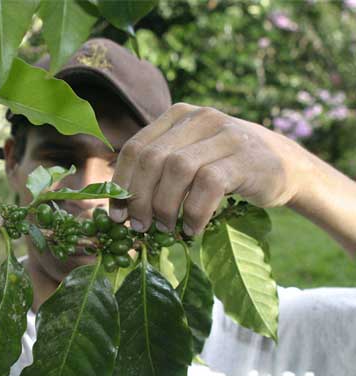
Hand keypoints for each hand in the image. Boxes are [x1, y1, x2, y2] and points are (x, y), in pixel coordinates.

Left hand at [109, 103, 314, 234]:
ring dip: (165, 206)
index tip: (116, 215)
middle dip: (139, 198)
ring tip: (166, 229)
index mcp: (177, 116)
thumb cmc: (226, 168)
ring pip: (177, 169)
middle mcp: (199, 118)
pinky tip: (192, 229)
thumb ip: (159, 170)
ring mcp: (224, 134)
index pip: (135, 148)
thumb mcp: (190, 158)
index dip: (121, 184)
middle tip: (140, 227)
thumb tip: (119, 206)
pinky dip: (194, 212)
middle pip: (152, 159)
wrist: (286, 166)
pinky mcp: (245, 157)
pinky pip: (208, 185)